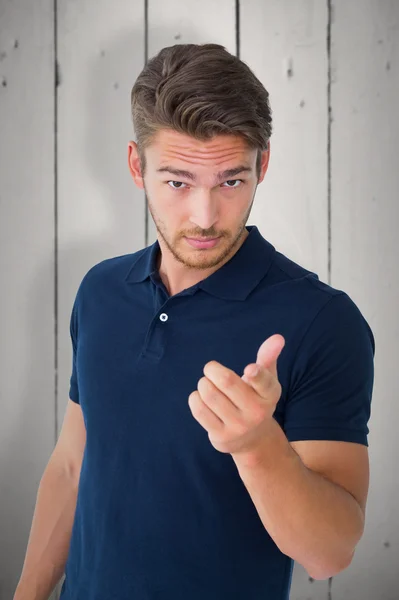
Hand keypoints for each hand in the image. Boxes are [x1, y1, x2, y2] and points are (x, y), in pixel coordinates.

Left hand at [188, 334, 284, 456]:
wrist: (253, 439)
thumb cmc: (256, 399)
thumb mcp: (266, 380)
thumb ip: (268, 357)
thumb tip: (278, 337)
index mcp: (269, 394)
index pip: (264, 382)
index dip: (256, 375)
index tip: (249, 370)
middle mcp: (256, 412)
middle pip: (226, 382)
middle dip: (212, 370)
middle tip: (210, 369)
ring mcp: (239, 426)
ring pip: (209, 395)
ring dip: (203, 383)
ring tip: (207, 384)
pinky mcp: (221, 436)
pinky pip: (200, 410)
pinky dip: (195, 398)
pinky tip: (201, 397)